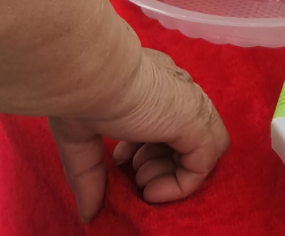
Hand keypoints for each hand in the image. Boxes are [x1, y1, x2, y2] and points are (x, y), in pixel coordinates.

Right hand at [50, 48, 230, 219]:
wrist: (94, 72)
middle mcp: (176, 90)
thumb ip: (88, 174)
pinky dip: (181, 184)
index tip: (119, 160)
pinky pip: (204, 163)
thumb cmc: (83, 92)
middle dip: (158, 162)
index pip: (160, 118)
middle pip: (182, 134)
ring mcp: (190, 104)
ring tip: (141, 184)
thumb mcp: (80, 136)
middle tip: (132, 175)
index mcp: (151, 83)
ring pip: (202, 147)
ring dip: (172, 174)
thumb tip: (87, 213)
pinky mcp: (198, 121)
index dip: (141, 146)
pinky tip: (151, 191)